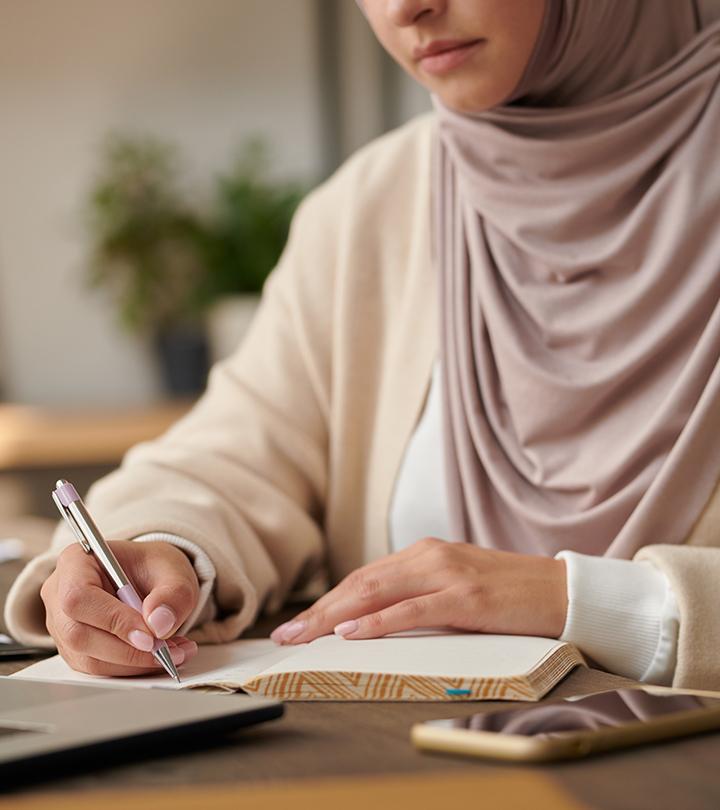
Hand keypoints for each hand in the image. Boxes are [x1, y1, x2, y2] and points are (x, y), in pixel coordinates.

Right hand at [41, 540, 200, 675]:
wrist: (150, 578)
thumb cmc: (153, 567)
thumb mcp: (173, 570)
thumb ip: (173, 593)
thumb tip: (159, 624)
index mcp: (76, 561)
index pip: (79, 596)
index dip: (113, 620)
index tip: (150, 635)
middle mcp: (59, 593)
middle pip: (79, 634)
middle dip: (127, 650)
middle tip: (166, 650)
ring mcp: (63, 625)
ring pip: (89, 659)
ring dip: (134, 663)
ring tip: (173, 652)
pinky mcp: (74, 649)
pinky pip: (98, 669)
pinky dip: (132, 668)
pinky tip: (160, 656)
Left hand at [270, 538, 566, 644]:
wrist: (563, 591)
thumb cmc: (510, 595)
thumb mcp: (457, 586)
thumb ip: (421, 594)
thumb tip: (378, 621)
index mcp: (426, 553)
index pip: (364, 577)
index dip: (328, 601)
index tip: (301, 622)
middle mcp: (430, 556)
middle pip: (360, 583)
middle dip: (319, 610)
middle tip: (287, 633)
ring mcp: (447, 573)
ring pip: (376, 592)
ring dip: (334, 615)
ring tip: (304, 634)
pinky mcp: (465, 596)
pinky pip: (411, 609)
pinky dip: (377, 621)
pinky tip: (352, 633)